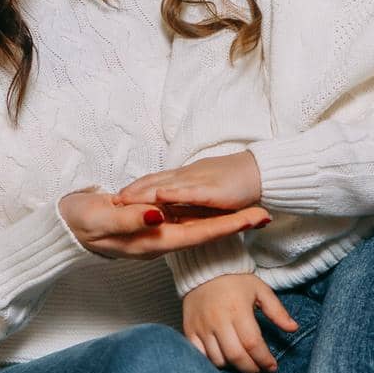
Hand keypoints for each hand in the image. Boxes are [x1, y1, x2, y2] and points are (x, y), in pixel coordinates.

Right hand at [59, 188, 269, 258]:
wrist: (62, 227)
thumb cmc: (80, 222)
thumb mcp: (102, 218)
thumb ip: (130, 217)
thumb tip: (159, 214)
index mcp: (151, 240)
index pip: (198, 233)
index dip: (228, 226)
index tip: (253, 219)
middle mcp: (157, 239)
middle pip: (204, 232)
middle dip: (235, 224)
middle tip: (264, 214)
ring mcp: (153, 233)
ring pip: (195, 226)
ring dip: (222, 219)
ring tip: (249, 211)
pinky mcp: (148, 224)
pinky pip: (181, 220)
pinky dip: (201, 215)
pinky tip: (214, 210)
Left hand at [112, 151, 262, 215]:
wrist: (261, 172)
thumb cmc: (235, 179)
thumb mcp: (204, 184)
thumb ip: (186, 191)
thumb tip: (167, 200)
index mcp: (184, 176)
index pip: (153, 181)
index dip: (135, 188)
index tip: (118, 196)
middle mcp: (186, 177)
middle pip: (153, 182)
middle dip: (131, 192)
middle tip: (112, 201)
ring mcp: (198, 182)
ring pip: (165, 187)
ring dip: (144, 193)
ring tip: (125, 199)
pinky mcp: (211, 191)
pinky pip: (189, 193)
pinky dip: (173, 194)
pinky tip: (160, 198)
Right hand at [183, 274, 298, 372]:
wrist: (203, 270)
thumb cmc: (235, 281)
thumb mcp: (260, 290)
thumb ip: (277, 311)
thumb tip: (294, 328)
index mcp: (238, 309)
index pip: (252, 344)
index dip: (264, 360)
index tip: (272, 367)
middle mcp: (218, 320)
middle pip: (236, 356)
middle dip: (251, 368)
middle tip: (259, 369)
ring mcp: (201, 326)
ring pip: (218, 359)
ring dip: (233, 366)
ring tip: (242, 362)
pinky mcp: (189, 330)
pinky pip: (200, 356)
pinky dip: (212, 362)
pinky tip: (223, 358)